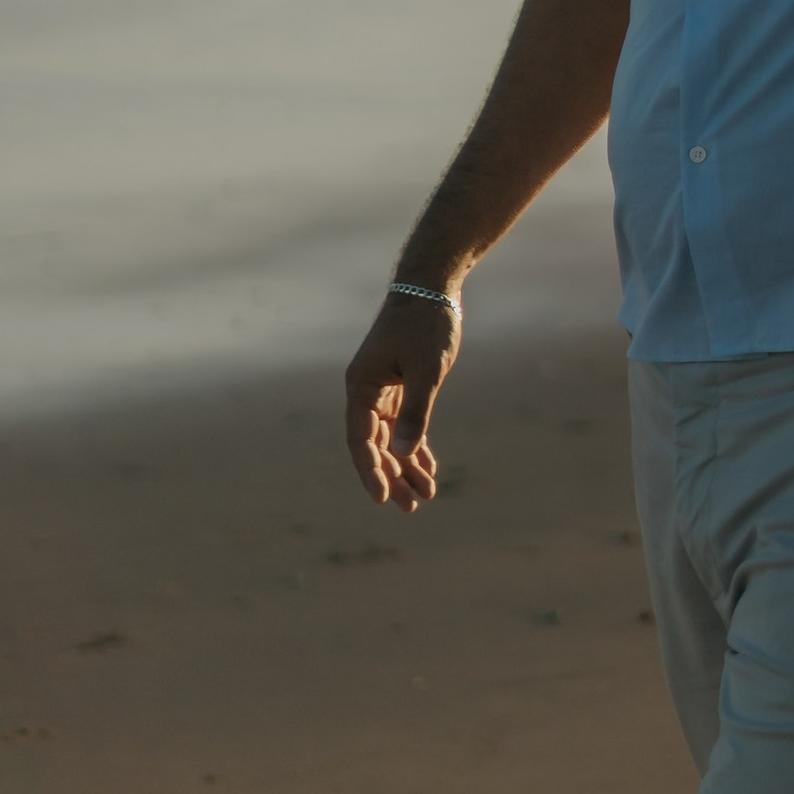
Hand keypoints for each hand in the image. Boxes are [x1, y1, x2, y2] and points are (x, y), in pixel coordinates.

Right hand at [345, 288, 460, 510]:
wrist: (432, 286)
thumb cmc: (426, 324)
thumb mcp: (427, 370)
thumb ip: (417, 412)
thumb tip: (404, 455)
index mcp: (362, 386)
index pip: (360, 439)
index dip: (370, 470)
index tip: (382, 498)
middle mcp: (366, 390)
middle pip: (375, 444)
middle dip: (392, 476)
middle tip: (411, 507)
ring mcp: (383, 389)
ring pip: (390, 438)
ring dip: (406, 465)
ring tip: (425, 495)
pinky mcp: (401, 385)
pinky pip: (404, 424)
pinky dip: (415, 445)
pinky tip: (427, 468)